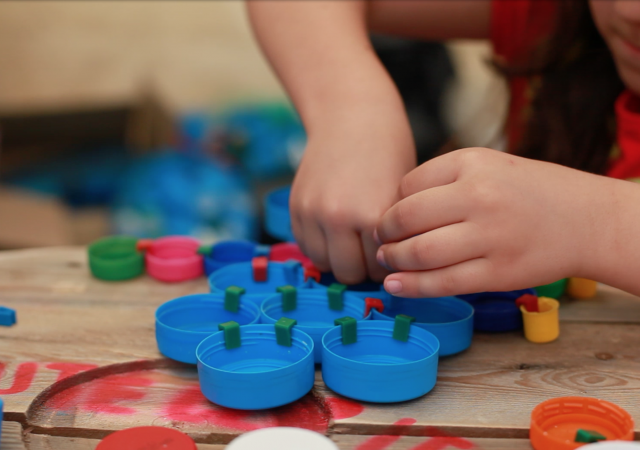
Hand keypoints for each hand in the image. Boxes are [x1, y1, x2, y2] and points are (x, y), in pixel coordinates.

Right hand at [291, 105, 415, 283]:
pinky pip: (307, 248)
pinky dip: (321, 246)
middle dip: (364, 267)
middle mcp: (337, 217)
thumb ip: (393, 234)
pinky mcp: (295, 208)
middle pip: (350, 274)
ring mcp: (312, 213)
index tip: (392, 255)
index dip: (390, 264)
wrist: (351, 116)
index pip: (381, 269)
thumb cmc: (387, 153)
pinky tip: (335, 230)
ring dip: (339, 259)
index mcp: (372, 214)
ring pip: (325, 265)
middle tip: (373, 251)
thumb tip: (392, 270)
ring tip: (353, 240)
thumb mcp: (403, 195)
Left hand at [375, 147, 617, 296]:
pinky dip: (412, 287)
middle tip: (381, 240)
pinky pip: (443, 282)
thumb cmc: (529, 192)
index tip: (393, 217)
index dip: (393, 205)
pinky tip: (395, 286)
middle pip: (407, 218)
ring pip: (421, 253)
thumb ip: (444, 180)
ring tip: (387, 261)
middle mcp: (479, 196)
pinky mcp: (499, 272)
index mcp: (472, 163)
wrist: (585, 219)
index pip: (408, 185)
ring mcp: (490, 236)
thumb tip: (394, 210)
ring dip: (394, 260)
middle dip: (386, 233)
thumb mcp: (488, 166)